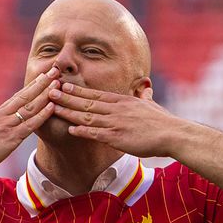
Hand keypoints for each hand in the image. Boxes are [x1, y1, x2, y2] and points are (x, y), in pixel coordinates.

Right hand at [0, 67, 60, 176]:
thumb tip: (5, 125)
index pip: (19, 95)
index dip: (32, 85)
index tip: (44, 75)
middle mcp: (3, 115)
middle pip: (26, 95)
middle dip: (42, 82)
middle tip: (55, 70)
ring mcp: (7, 126)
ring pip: (30, 106)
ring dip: (46, 94)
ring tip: (58, 83)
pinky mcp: (10, 138)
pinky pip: (29, 125)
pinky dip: (42, 115)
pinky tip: (52, 106)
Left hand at [49, 83, 184, 157]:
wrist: (172, 134)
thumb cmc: (163, 122)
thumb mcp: (151, 104)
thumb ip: (145, 97)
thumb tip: (147, 89)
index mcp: (122, 101)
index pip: (95, 94)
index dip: (77, 90)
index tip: (63, 85)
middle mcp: (116, 109)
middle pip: (86, 102)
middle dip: (66, 97)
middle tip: (49, 91)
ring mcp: (116, 123)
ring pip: (87, 116)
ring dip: (68, 112)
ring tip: (53, 107)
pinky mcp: (118, 137)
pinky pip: (96, 133)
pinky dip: (83, 131)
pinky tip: (70, 129)